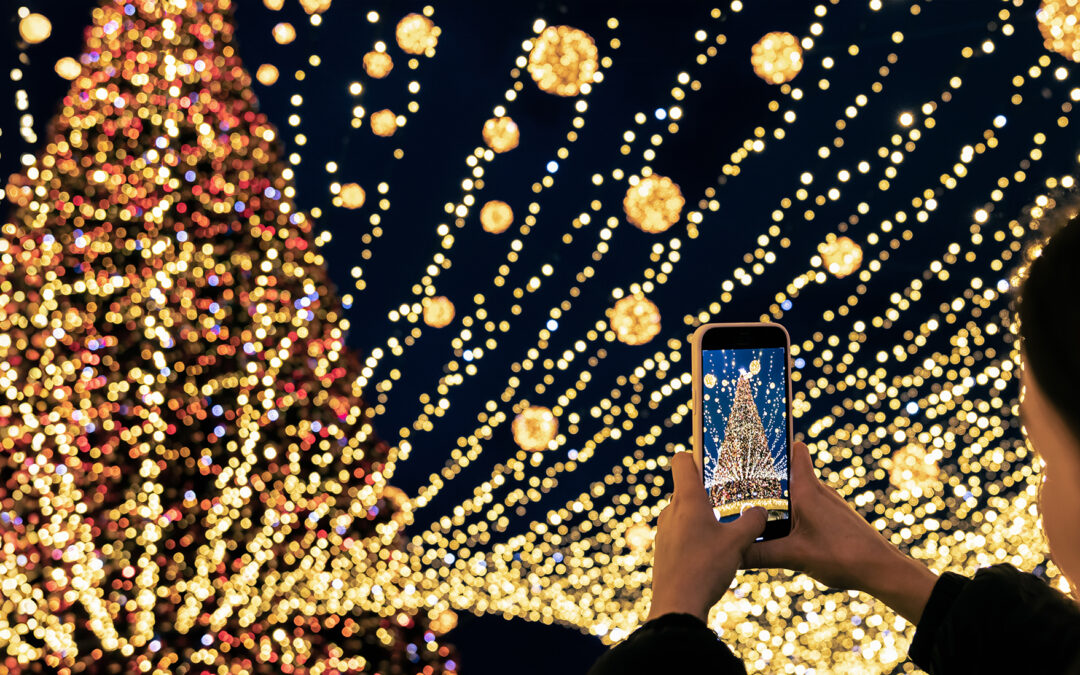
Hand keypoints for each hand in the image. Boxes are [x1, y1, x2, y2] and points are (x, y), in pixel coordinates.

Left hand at [647, 451, 766, 622]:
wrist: (677, 605)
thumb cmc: (705, 568)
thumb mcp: (738, 543)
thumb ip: (752, 521)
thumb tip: (760, 511)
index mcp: (687, 500)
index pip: (682, 460)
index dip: (696, 454)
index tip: (714, 459)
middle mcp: (671, 511)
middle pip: (688, 488)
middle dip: (709, 491)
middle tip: (732, 496)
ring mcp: (664, 530)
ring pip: (686, 512)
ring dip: (704, 516)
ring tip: (726, 528)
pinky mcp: (664, 549)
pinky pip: (681, 532)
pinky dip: (696, 534)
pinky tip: (713, 551)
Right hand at [742, 441, 937, 623]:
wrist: (882, 570)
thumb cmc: (844, 556)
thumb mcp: (795, 557)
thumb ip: (760, 555)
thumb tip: (731, 554)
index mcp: (808, 490)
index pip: (796, 451)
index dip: (777, 443)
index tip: (756, 442)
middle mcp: (819, 492)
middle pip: (789, 474)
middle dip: (766, 479)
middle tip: (739, 484)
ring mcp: (828, 505)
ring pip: (798, 494)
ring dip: (779, 501)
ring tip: (755, 513)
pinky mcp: (834, 519)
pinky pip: (808, 508)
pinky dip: (793, 515)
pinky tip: (783, 532)